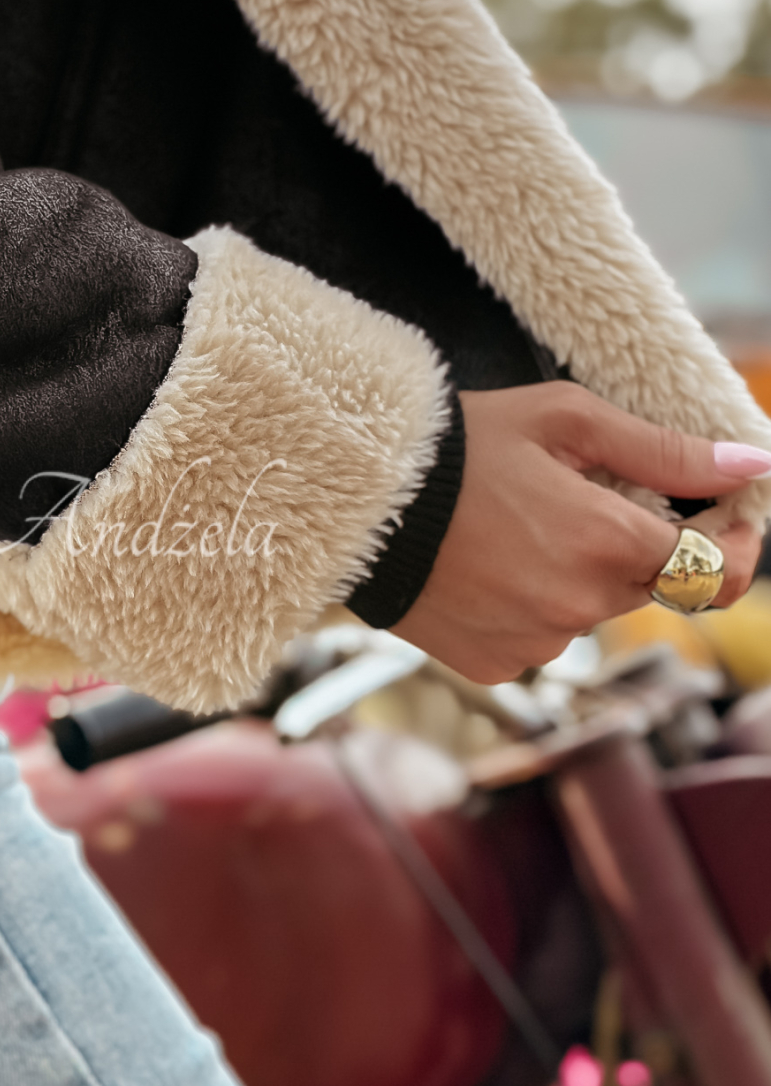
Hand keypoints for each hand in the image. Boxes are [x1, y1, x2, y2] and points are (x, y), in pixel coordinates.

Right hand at [393, 382, 767, 682]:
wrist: (354, 499)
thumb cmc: (459, 445)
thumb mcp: (564, 420)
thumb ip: (664, 449)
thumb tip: (751, 464)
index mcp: (608, 542)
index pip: (714, 570)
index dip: (734, 544)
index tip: (724, 516)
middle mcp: (580, 606)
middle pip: (650, 586)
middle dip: (638, 545)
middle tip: (586, 494)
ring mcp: (536, 644)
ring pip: (593, 610)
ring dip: (579, 573)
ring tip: (517, 525)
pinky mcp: (496, 665)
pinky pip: (542, 636)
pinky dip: (531, 603)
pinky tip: (488, 564)